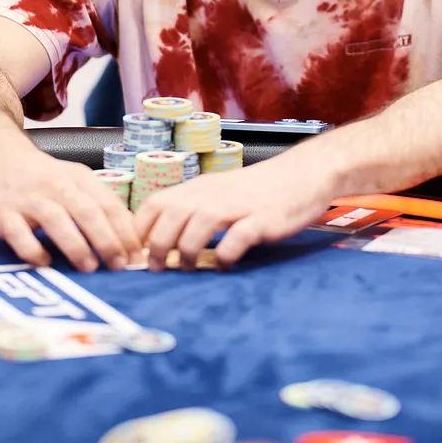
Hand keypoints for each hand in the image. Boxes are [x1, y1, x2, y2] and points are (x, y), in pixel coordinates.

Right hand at [0, 147, 139, 270]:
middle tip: (119, 265)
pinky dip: (33, 250)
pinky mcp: (3, 214)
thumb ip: (99, 204)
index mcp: (79, 179)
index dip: (126, 231)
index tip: (137, 255)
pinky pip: (19, 234)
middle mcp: (56, 186)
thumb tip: (130, 237)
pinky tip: (45, 262)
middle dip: (107, 240)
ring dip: (76, 245)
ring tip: (90, 267)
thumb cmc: (44, 176)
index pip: (109, 205)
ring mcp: (29, 199)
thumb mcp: (76, 180)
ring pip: (56, 221)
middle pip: (87, 212)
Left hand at [135, 159, 336, 270]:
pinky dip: (226, 256)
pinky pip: (236, 239)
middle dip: (158, 247)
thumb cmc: (259, 189)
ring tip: (190, 269)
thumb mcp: (219, 192)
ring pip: (197, 226)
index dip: (139, 230)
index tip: (137, 253)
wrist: (304, 173)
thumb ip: (193, 210)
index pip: (154, 203)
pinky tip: (226, 265)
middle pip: (170, 217)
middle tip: (158, 269)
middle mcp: (213, 194)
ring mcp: (238, 206)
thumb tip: (162, 241)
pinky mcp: (262, 220)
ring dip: (187, 253)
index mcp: (198, 188)